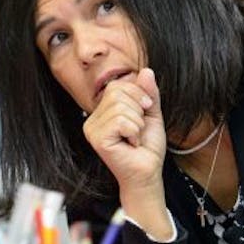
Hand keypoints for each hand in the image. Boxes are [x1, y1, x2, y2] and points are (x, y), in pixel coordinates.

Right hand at [83, 67, 165, 193]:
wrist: (147, 173)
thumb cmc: (147, 148)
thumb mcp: (151, 114)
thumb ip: (148, 93)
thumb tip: (146, 70)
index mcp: (101, 112)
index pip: (116, 86)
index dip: (137, 93)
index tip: (146, 110)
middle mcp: (92, 120)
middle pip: (117, 93)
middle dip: (138, 109)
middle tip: (138, 130)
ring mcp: (92, 130)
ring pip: (120, 107)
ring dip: (137, 123)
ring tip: (134, 138)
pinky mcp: (97, 140)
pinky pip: (120, 121)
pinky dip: (134, 132)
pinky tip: (131, 144)